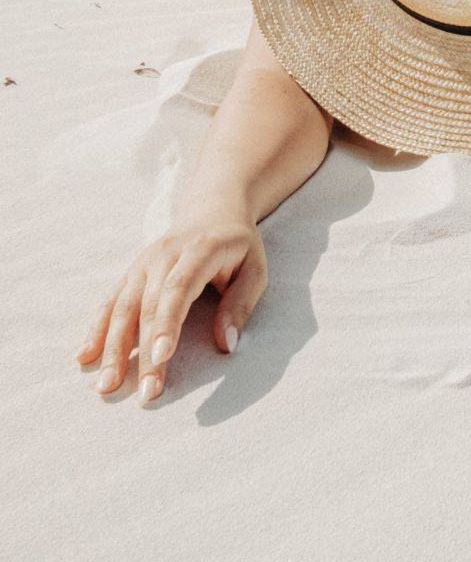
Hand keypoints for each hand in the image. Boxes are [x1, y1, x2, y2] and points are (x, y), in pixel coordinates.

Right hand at [75, 204, 267, 404]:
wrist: (212, 208)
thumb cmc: (237, 245)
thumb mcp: (254, 268)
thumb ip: (241, 303)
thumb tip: (227, 344)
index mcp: (199, 250)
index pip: (178, 288)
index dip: (168, 322)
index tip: (162, 356)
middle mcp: (164, 255)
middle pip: (148, 305)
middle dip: (144, 351)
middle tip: (146, 393)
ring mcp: (143, 263)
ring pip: (122, 306)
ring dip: (112, 347)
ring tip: (107, 385)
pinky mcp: (131, 272)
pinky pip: (110, 301)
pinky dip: (96, 329)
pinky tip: (84, 357)